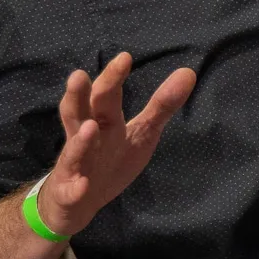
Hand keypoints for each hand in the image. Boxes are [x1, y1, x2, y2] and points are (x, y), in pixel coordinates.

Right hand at [37, 53, 196, 236]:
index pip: (104, 95)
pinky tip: (83, 185)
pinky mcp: (70, 192)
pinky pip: (72, 191)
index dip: (112, 77)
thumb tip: (188, 72)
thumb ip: (161, 105)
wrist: (77, 201)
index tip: (125, 57)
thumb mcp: (141, 132)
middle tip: (79, 75)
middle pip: (79, 114)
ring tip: (90, 127)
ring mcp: (74, 165)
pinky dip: (76, 188)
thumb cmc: (110, 158)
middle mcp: (83, 138)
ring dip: (80, 140)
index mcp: (102, 121)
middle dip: (79, 96)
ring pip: (73, 150)